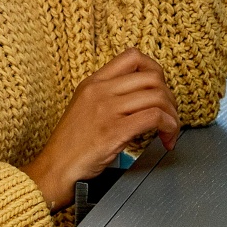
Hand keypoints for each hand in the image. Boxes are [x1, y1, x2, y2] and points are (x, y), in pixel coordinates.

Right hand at [18, 48, 179, 210]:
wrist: (55, 169)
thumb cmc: (71, 145)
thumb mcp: (84, 107)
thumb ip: (108, 96)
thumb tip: (141, 96)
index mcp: (93, 82)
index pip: (132, 57)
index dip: (155, 70)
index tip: (160, 89)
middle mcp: (100, 91)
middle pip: (152, 77)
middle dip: (169, 97)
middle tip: (169, 115)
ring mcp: (106, 110)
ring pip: (157, 97)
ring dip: (172, 115)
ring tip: (170, 130)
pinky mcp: (114, 131)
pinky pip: (153, 118)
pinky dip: (168, 127)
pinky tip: (166, 138)